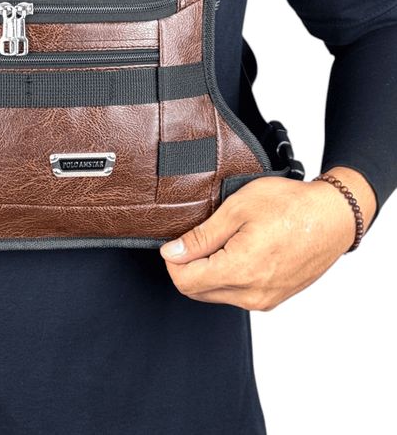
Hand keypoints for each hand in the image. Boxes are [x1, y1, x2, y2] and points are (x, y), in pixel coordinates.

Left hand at [159, 166, 376, 310]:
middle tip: (199, 238)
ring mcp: (265, 300)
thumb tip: (173, 253)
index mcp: (240, 271)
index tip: (177, 242)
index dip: (173, 261)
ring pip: (216, 294)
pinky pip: (237, 294)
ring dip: (208, 272)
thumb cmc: (290, 206)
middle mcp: (252, 294)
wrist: (333, 216)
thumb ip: (201, 237)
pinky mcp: (274, 298)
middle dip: (188, 267)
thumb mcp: (236, 210)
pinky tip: (239, 251)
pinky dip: (228, 276)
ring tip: (224, 241)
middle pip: (197, 291)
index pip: (184, 282)